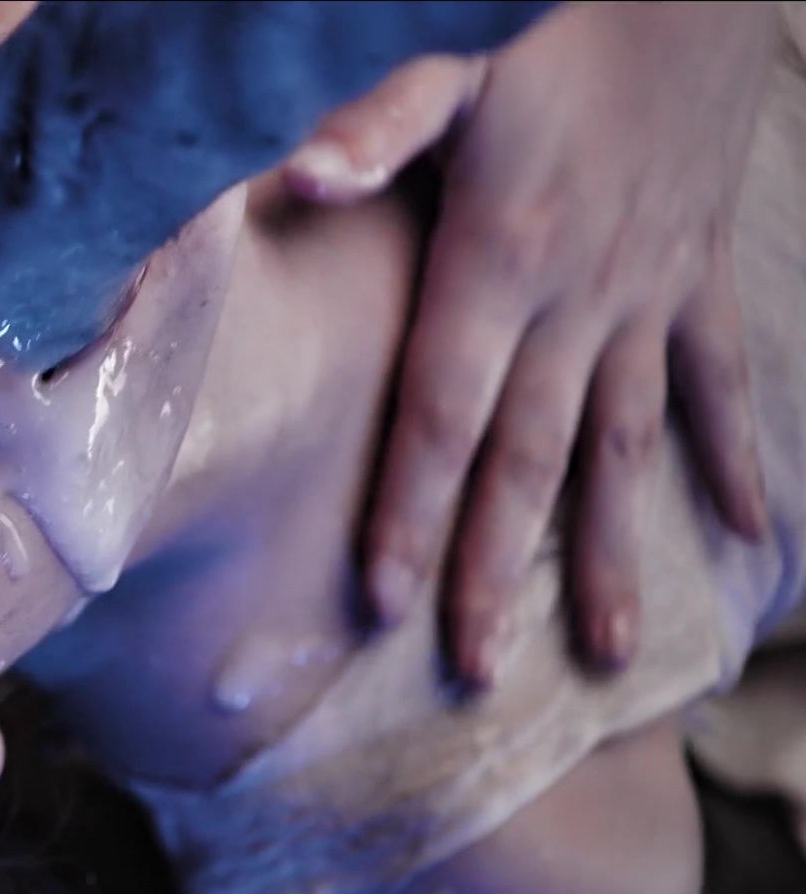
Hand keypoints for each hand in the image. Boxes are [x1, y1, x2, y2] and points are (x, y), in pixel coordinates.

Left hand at [282, 3, 776, 684]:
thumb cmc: (545, 34)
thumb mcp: (447, 67)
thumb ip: (373, 132)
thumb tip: (299, 183)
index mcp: (497, 260)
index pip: (440, 412)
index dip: (411, 509)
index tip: (387, 603)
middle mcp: (575, 300)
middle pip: (524, 459)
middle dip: (494, 570)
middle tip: (472, 674)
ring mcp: (648, 299)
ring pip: (625, 448)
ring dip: (619, 552)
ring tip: (610, 655)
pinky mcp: (698, 282)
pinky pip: (722, 384)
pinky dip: (737, 457)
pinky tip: (749, 536)